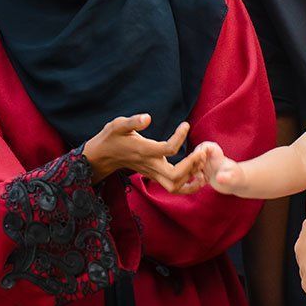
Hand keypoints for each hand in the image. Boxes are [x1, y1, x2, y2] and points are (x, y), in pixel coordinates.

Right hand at [82, 114, 200, 191]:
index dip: (180, 137)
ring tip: (202, 162)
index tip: (185, 124)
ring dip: (192, 177)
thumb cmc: (112, 137)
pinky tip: (198, 174)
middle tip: (201, 151)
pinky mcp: (155, 176)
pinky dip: (189, 185)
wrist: (103, 156)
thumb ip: (133, 122)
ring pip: (175, 186)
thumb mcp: (118, 125)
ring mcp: (153, 173)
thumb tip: (148, 118)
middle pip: (175, 176)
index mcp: (144, 151)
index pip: (168, 149)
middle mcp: (150, 165)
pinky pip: (174, 187)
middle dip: (192, 164)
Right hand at [195, 141, 246, 194]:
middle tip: (201, 174)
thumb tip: (219, 178)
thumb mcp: (232, 178)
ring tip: (202, 181)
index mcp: (215, 152)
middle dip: (194, 165)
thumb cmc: (236, 177)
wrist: (235, 184)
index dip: (200, 153)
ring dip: (193, 173)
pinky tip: (202, 184)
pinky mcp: (201, 172)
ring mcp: (204, 165)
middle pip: (194, 155)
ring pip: (191, 164)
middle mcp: (208, 157)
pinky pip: (192, 173)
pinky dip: (195, 179)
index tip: (202, 164)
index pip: (204, 146)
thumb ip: (226, 177)